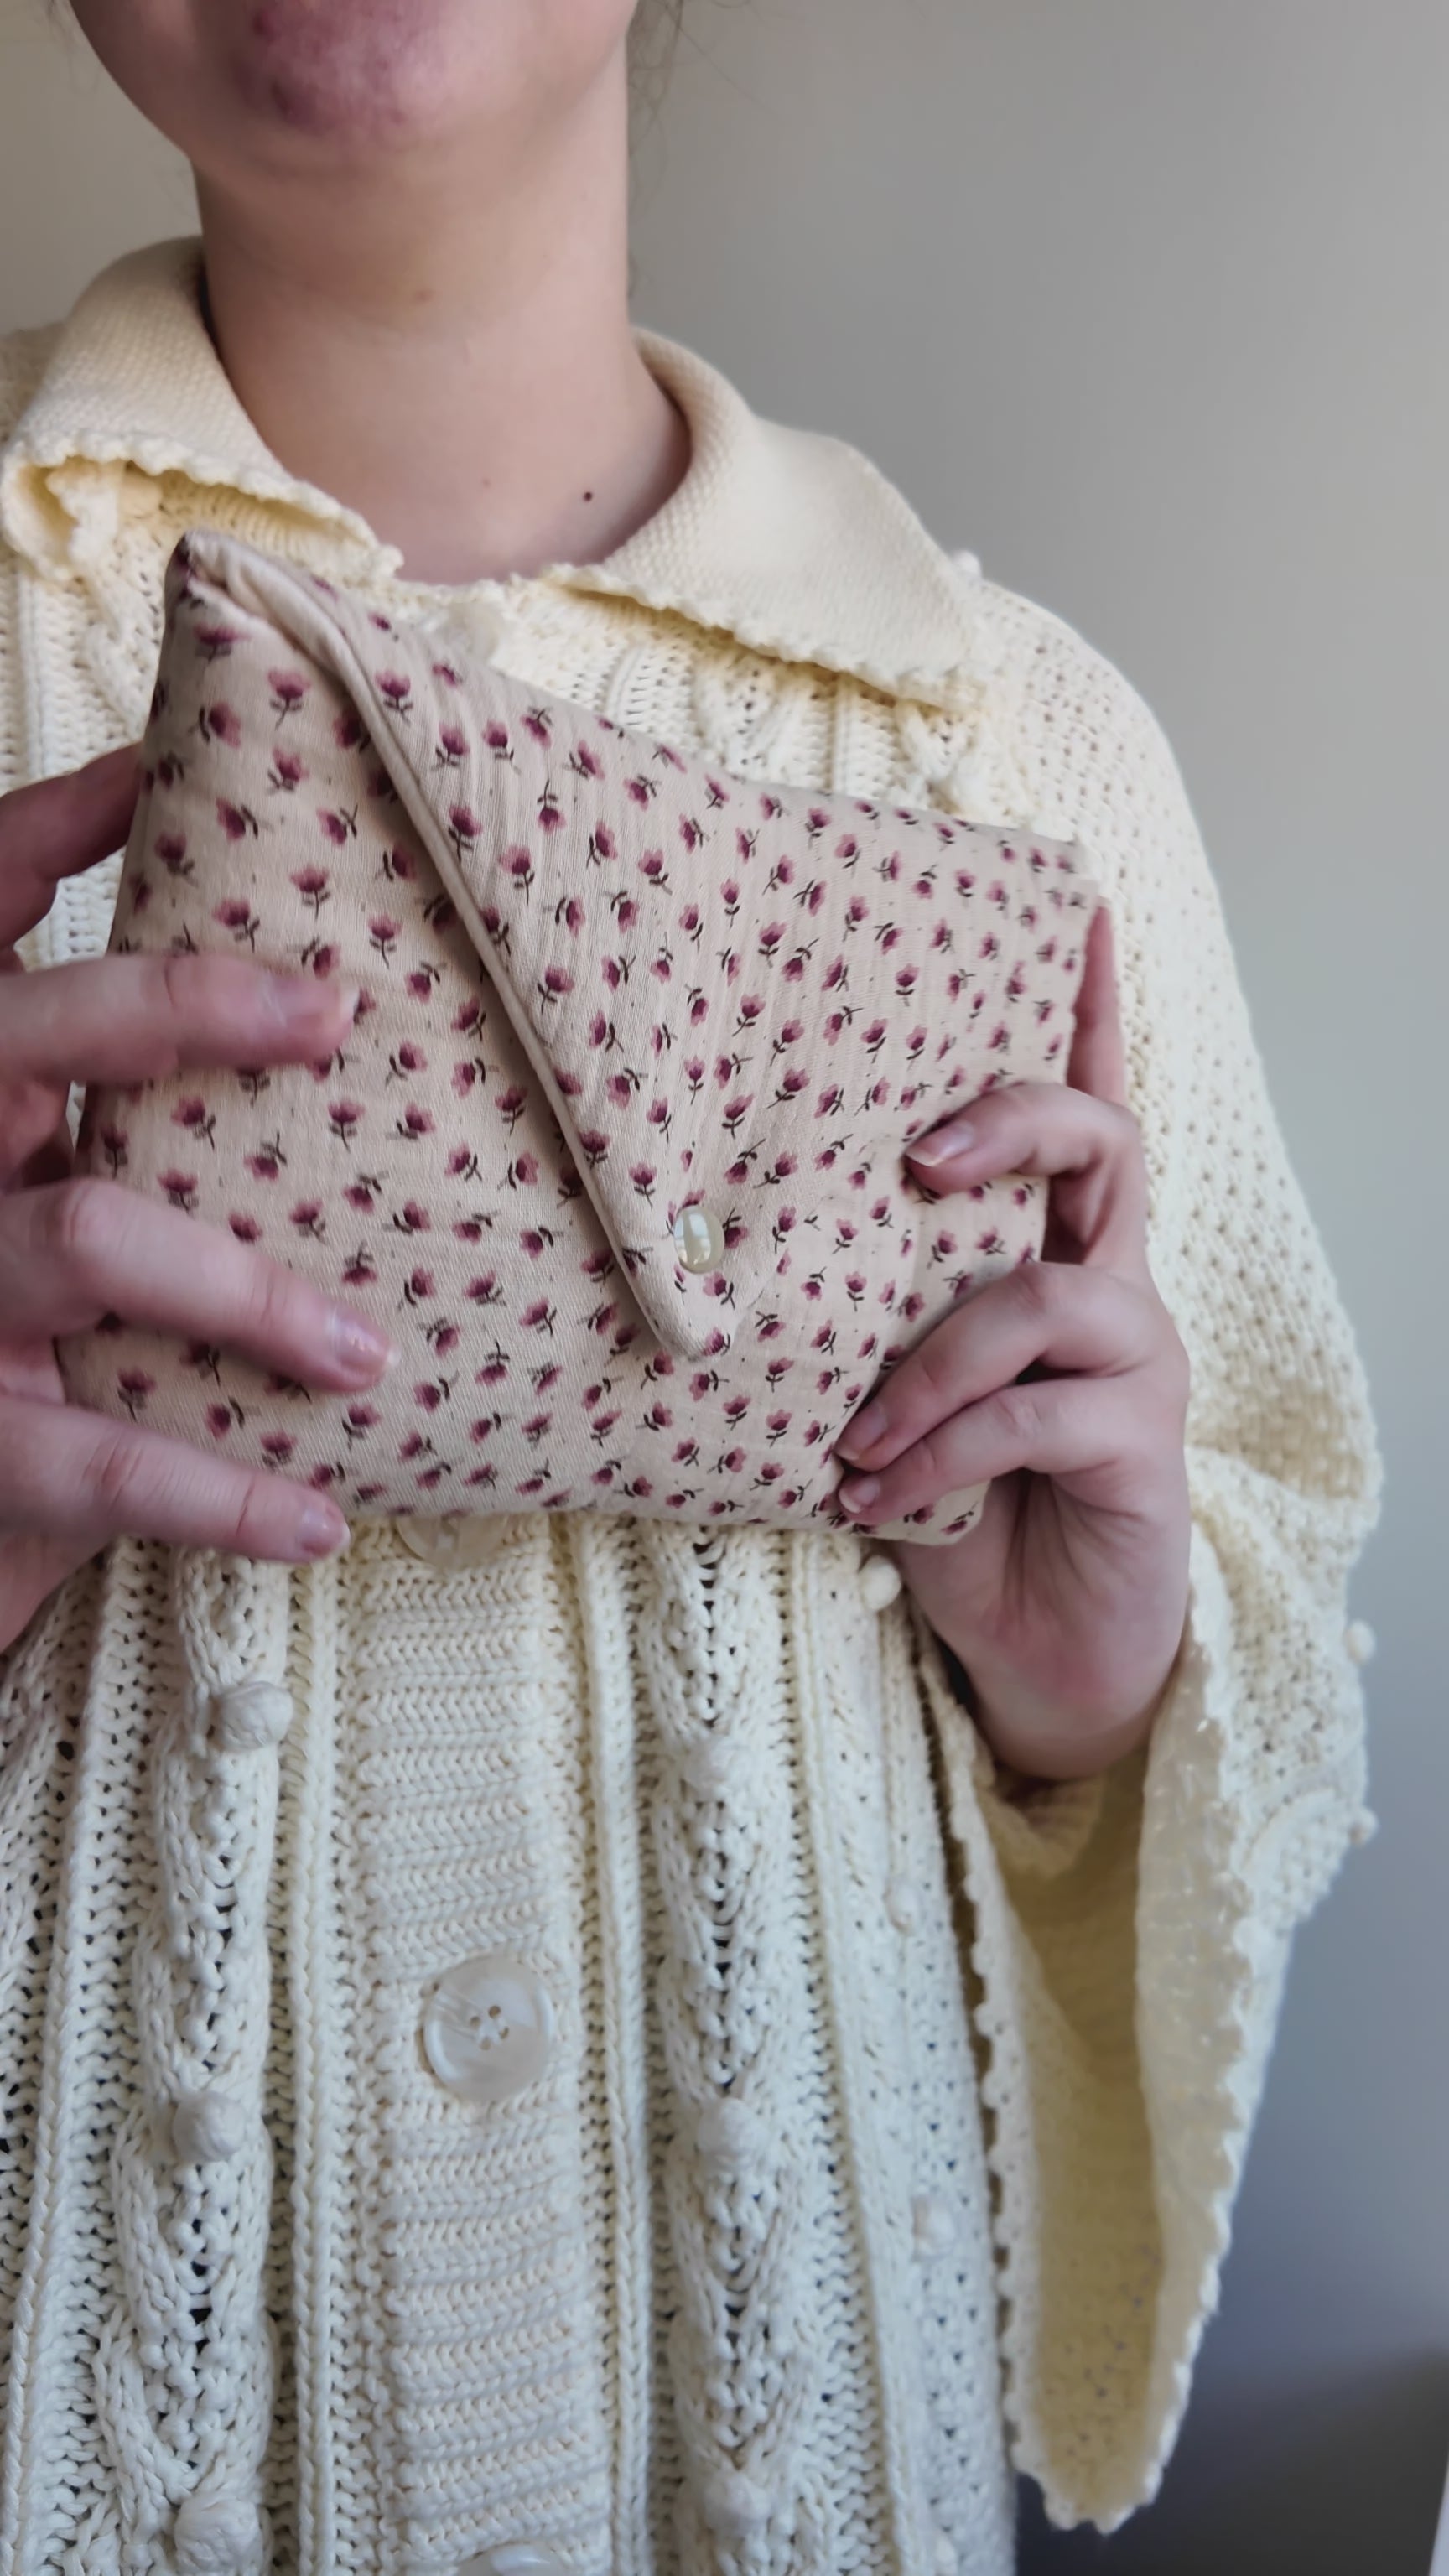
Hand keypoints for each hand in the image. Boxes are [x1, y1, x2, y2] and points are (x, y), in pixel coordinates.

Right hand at [0, 745, 397, 1653]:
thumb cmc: (22, 1344)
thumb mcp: (44, 1201)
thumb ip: (121, 1120)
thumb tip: (342, 1024)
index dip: (40, 833)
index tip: (151, 768)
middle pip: (16, 1035)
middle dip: (172, 1004)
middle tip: (333, 1011)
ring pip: (81, 1235)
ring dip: (248, 1290)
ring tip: (368, 1353)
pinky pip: (96, 1460)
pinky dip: (221, 1496)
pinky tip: (319, 1519)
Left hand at [833, 905, 1190, 1780]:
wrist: (1033, 1652)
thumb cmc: (953, 1503)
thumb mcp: (887, 1395)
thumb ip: (856, 1318)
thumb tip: (721, 1255)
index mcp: (1048, 1255)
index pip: (1082, 1114)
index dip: (1086, 1013)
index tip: (1078, 908)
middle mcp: (1107, 1288)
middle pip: (1102, 1146)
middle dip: (1016, 1119)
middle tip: (921, 1151)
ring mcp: (1135, 1366)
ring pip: (1048, 1297)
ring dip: (931, 1364)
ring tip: (856, 1439)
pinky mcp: (1143, 1451)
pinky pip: (1037, 1418)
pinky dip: (942, 1452)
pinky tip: (875, 1500)